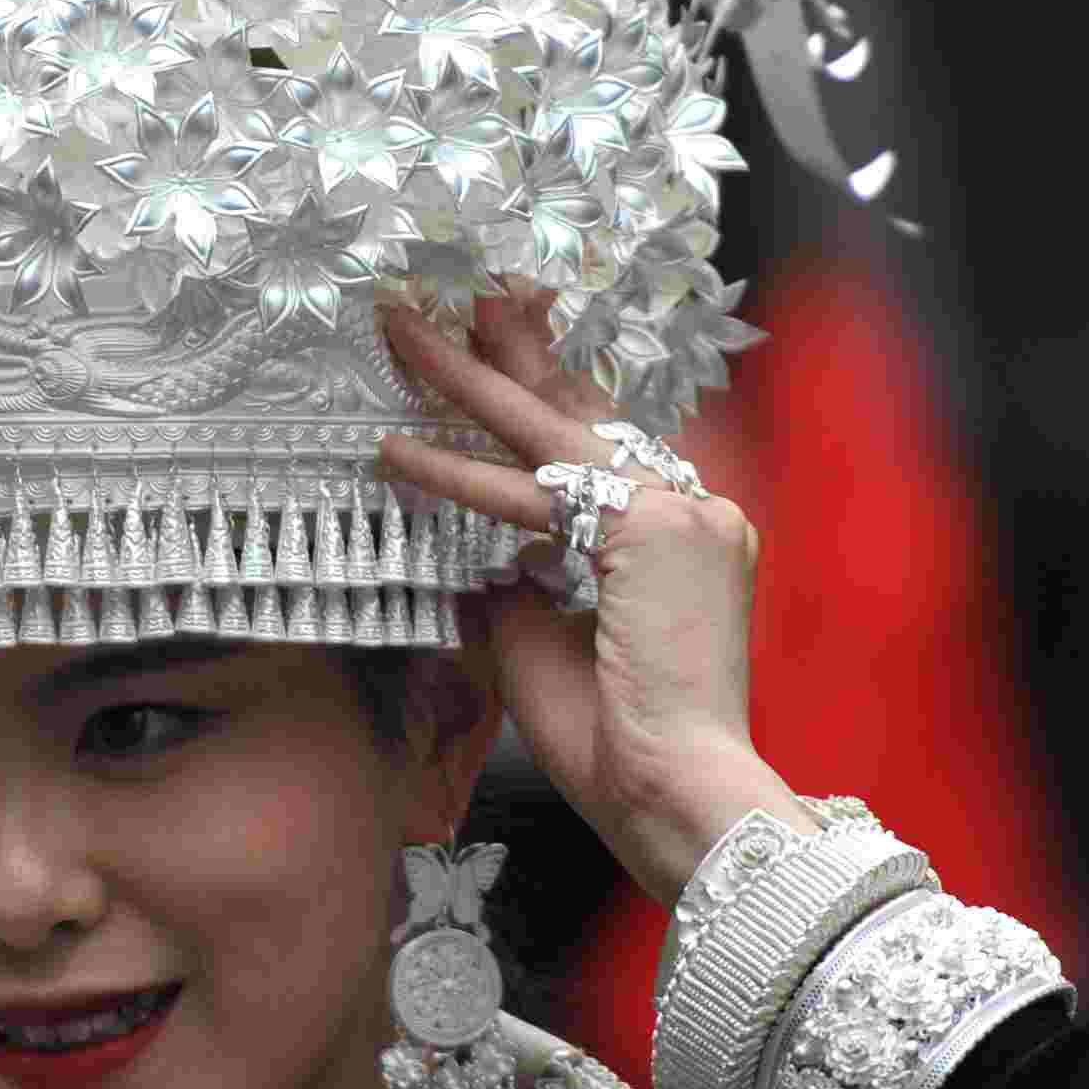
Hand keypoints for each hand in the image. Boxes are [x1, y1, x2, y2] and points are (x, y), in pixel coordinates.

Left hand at [374, 295, 804, 901]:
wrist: (677, 792)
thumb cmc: (623, 745)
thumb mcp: (549, 646)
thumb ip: (517, 589)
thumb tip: (472, 559)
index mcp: (683, 539)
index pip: (602, 447)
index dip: (548, 396)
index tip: (506, 351)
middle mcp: (694, 512)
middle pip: (584, 410)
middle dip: (517, 349)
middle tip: (467, 295)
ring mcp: (683, 514)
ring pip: (549, 431)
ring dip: (467, 380)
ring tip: (405, 335)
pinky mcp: (654, 530)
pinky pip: (529, 492)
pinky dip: (455, 473)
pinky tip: (394, 451)